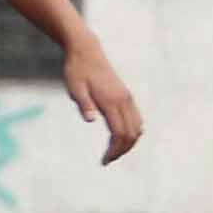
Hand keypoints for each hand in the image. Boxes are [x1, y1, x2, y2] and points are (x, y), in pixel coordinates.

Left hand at [64, 42, 143, 164]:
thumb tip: (91, 120)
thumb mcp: (75, 88)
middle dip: (122, 150)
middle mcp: (123, 100)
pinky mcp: (126, 95)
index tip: (104, 161)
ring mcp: (127, 98)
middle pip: (131, 134)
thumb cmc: (77, 70)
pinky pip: (136, 119)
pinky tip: (121, 138)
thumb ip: (84, 105)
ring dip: (129, 143)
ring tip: (114, 152)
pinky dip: (132, 132)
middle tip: (107, 160)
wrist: (86, 51)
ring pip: (137, 127)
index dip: (114, 150)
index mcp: (111, 101)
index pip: (119, 133)